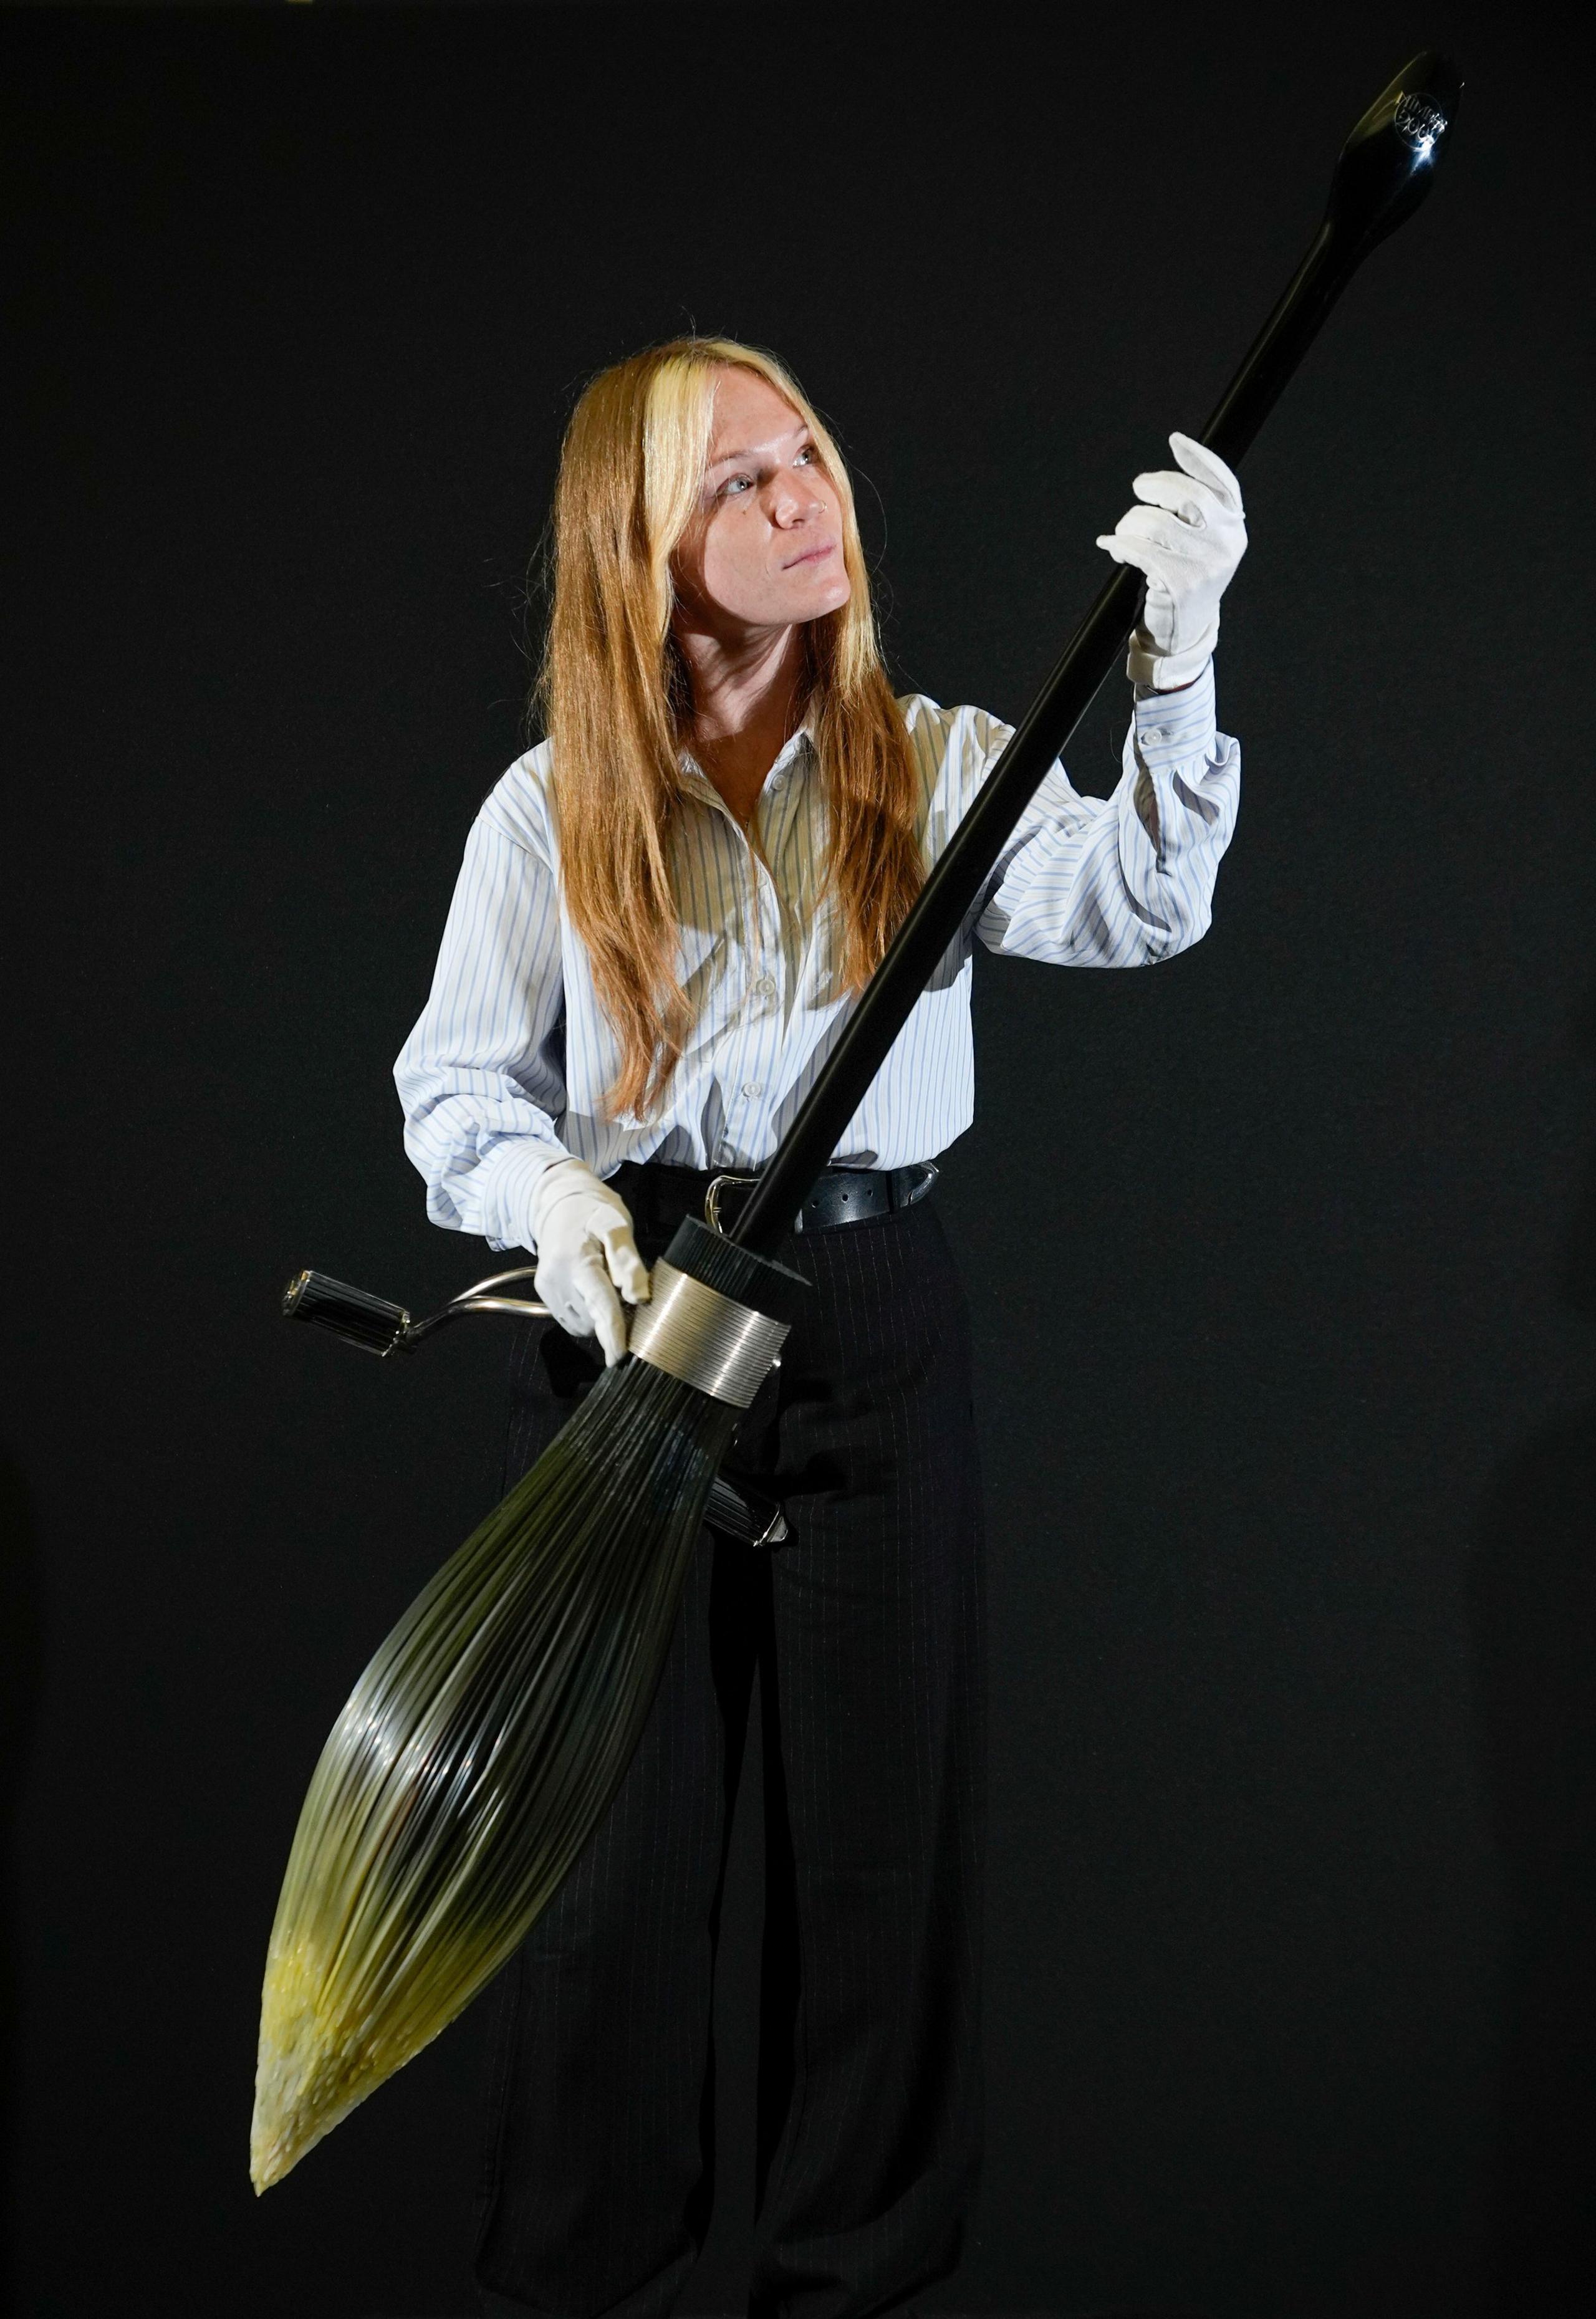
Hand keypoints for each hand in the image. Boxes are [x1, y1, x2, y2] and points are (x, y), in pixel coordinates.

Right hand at [528, 1158, 649, 1367]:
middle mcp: (556, 1278)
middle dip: (612, 1320)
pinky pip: (570, 1317)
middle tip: (626, 1297)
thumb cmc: (592, 1212)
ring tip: (607, 1287)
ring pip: (580, 1323)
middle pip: (591, 1318)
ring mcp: (547, 1287)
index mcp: (577, 1260)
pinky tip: (592, 1291)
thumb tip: (639, 1297)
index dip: (612, 1334)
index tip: (619, 1356)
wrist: (557, 1201)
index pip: (599, 1306)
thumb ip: (628, 1262)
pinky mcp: (543, 1291)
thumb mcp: (617, 1226)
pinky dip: (586, 1313)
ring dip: (599, 1316)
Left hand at [1096, 433, 1246, 689]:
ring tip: (1122, 531)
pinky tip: (1110, 544)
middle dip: (1156, 487)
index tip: (1174, 439)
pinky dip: (1119, 544)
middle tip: (1138, 489)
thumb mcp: (1201, 542)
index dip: (1198, 458)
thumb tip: (1162, 481)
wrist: (1184, 630)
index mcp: (1234, 526)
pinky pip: (1140, 551)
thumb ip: (1195, 513)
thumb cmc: (1186, 576)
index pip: (1221, 482)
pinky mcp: (1181, 583)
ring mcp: (1206, 564)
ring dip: (1130, 522)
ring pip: (1157, 524)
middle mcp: (1227, 542)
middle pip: (1187, 496)